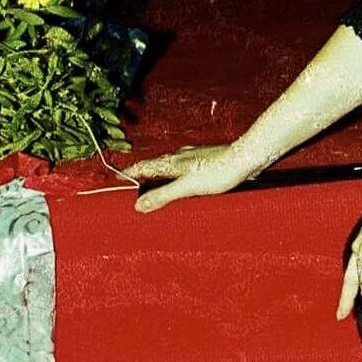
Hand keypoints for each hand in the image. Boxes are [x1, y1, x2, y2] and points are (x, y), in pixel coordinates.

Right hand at [121, 144, 262, 211]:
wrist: (247, 157)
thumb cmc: (219, 172)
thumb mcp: (187, 188)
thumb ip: (163, 196)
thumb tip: (138, 205)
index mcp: (170, 162)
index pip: (142, 167)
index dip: (128, 174)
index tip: (115, 180)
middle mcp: (179, 156)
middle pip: (154, 166)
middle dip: (142, 176)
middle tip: (132, 187)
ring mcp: (193, 157)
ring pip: (169, 167)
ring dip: (160, 177)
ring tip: (155, 188)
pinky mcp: (207, 160)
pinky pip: (184, 169)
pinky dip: (176, 177)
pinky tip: (185, 184)